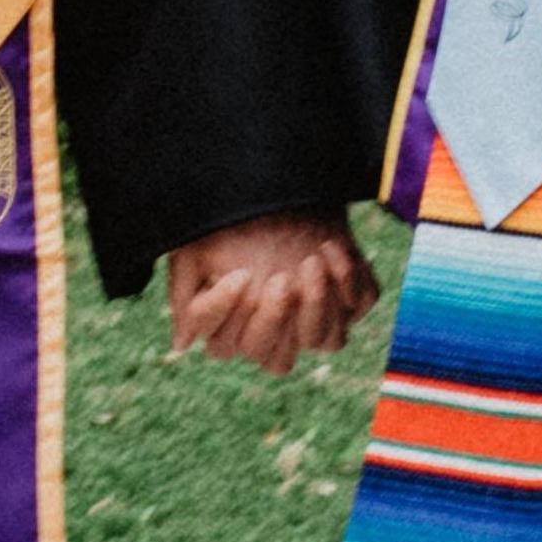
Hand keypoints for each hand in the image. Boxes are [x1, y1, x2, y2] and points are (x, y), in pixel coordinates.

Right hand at [164, 213, 375, 375]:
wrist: (276, 183)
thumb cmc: (230, 219)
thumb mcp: (195, 247)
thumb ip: (184, 293)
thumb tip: (183, 342)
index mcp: (234, 327)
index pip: (225, 346)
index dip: (231, 315)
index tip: (240, 275)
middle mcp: (276, 332)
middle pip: (272, 358)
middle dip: (277, 319)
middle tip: (281, 279)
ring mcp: (315, 319)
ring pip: (322, 340)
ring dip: (319, 305)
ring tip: (312, 261)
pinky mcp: (350, 298)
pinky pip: (357, 304)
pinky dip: (350, 280)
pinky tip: (332, 248)